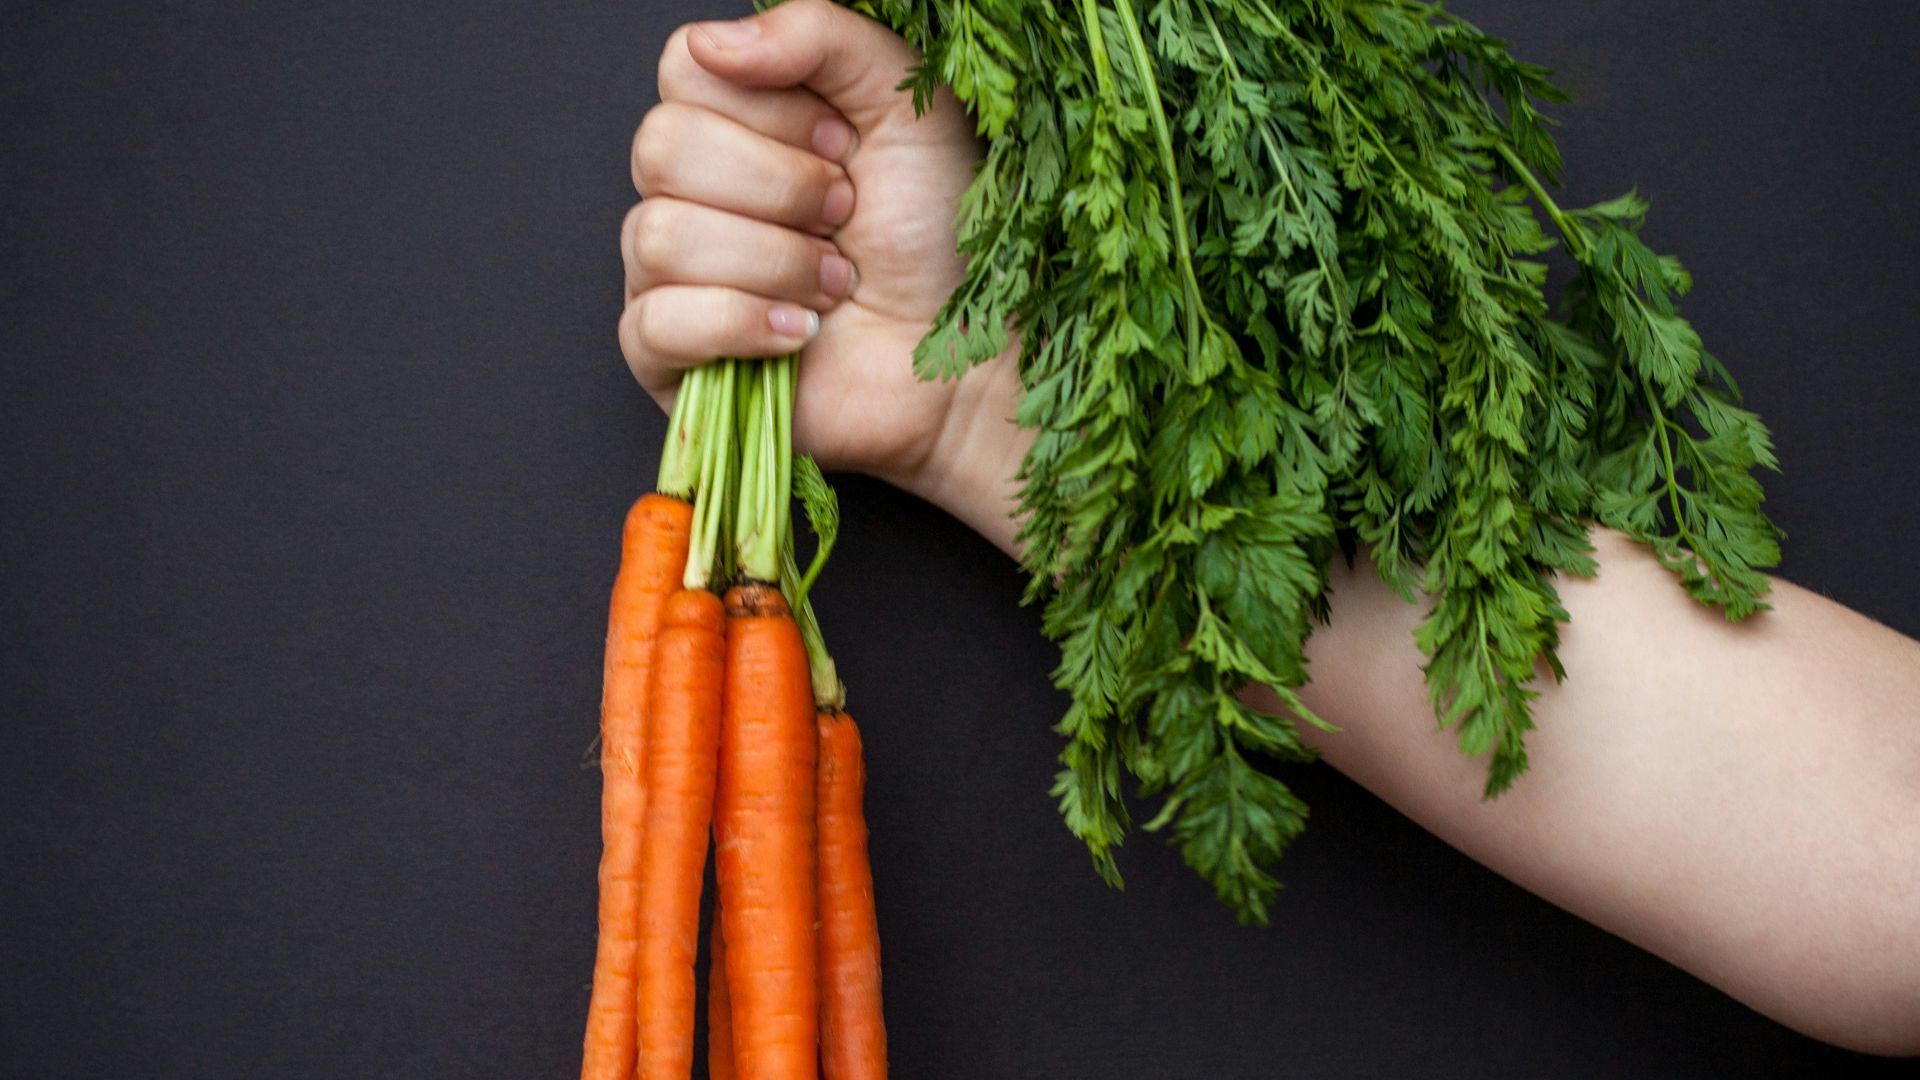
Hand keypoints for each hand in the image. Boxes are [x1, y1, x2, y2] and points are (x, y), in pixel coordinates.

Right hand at [619, 0, 1027, 551]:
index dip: (771, 110)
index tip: (845, 147)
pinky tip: (800, 334)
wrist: (964, 354)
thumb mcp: (906, 102)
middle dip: (779, 188)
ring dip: (777, 262)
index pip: (684, 70)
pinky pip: (656, 322)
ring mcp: (668, 277)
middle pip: (661, 148)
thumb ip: (819, 34)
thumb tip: (711, 42)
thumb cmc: (940, 235)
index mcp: (734, 122)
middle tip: (846, 217)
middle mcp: (688, 191)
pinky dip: (741, 323)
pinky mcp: (669, 360)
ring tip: (837, 284)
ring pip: (660, 236)